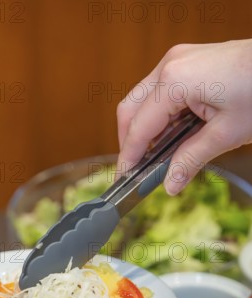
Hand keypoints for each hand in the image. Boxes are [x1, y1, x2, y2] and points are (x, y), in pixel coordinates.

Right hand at [117, 39, 251, 194]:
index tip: (124, 178)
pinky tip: (170, 136)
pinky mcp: (186, 62)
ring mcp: (177, 60)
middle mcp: (169, 66)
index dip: (129, 156)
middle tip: (137, 170)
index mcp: (174, 81)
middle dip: (130, 142)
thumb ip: (191, 160)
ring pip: (142, 101)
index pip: (138, 128)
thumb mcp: (226, 134)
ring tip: (156, 157)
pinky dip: (158, 116)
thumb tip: (169, 185)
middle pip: (130, 110)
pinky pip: (158, 92)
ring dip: (144, 129)